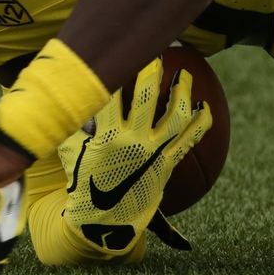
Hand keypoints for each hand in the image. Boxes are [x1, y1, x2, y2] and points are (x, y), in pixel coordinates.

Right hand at [57, 58, 211, 253]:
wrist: (104, 223)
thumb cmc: (83, 184)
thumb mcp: (70, 152)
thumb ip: (71, 124)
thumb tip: (67, 96)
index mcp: (105, 137)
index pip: (110, 94)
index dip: (114, 70)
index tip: (119, 51)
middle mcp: (133, 143)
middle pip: (146, 97)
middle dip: (150, 70)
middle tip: (154, 52)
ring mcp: (154, 154)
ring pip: (176, 116)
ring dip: (182, 92)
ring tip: (183, 76)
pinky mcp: (168, 165)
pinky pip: (190, 140)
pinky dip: (201, 121)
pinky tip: (206, 106)